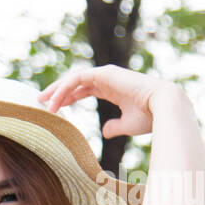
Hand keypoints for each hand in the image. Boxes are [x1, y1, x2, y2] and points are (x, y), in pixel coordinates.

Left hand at [37, 64, 179, 138]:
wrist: (164, 108)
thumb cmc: (150, 117)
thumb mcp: (127, 124)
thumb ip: (115, 126)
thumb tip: (106, 131)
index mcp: (113, 88)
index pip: (84, 89)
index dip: (68, 97)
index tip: (53, 107)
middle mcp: (108, 79)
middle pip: (75, 82)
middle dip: (57, 91)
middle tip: (40, 101)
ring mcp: (106, 74)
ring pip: (74, 79)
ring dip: (56, 90)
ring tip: (42, 102)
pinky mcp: (105, 73)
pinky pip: (78, 78)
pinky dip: (64, 88)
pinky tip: (54, 101)